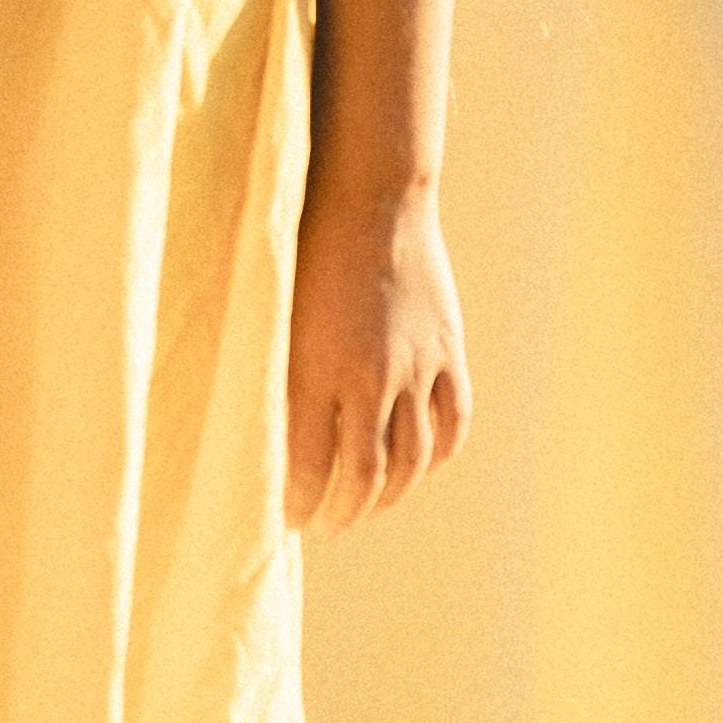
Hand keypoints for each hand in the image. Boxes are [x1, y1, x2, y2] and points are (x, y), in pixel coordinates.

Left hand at [287, 173, 469, 530]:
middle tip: (323, 525)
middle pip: (365, 478)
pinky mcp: (447, 351)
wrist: (373, 196)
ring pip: (411, 461)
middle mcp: (371, 376)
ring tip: (365, 505)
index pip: (310, 469)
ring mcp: (417, 365)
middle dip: (341, 513)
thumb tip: (270, 443)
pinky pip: (451, 424)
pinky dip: (434, 458)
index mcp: (317, 369)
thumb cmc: (304, 249)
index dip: (298, 505)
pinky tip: (415, 469)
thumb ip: (278, 380)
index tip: (284, 519)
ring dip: (388, 496)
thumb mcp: (276, 317)